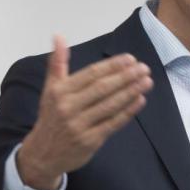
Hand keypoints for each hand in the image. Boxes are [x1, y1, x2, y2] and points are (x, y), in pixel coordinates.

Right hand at [17, 35, 152, 189]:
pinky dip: (128, 111)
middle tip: (144, 68)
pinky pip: (112, 123)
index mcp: (60, 91)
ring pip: (110, 105)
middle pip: (102, 88)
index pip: (91, 74)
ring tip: (147, 81)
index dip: (112, 66)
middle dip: (126, 77)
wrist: (42, 154)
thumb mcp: (50, 89)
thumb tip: (59, 36)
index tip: (130, 59)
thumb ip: (57, 63)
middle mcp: (68, 107)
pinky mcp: (90, 141)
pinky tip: (140, 100)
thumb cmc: (52, 117)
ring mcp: (79, 125)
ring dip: (131, 92)